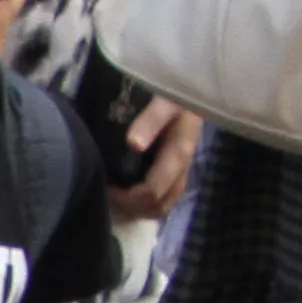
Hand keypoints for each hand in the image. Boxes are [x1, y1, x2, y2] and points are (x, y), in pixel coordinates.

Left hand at [108, 92, 200, 224]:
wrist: (193, 93)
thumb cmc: (176, 95)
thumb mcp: (165, 101)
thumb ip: (151, 121)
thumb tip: (134, 144)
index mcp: (179, 153)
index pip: (155, 189)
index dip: (129, 197)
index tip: (108, 186)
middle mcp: (183, 168)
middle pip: (160, 203)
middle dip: (132, 206)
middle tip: (108, 194)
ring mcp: (182, 171)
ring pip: (164, 205)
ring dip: (139, 208)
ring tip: (116, 198)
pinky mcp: (179, 171)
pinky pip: (166, 198)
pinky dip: (147, 203)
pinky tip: (129, 195)